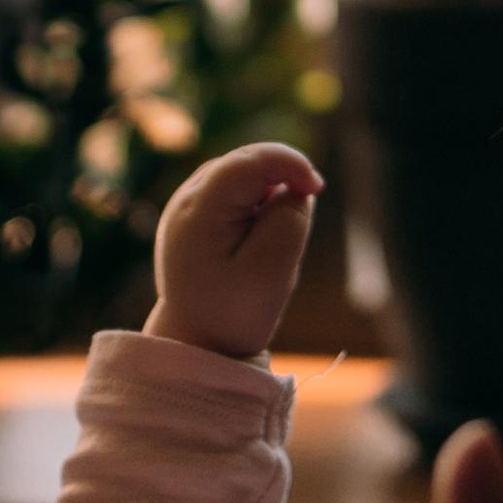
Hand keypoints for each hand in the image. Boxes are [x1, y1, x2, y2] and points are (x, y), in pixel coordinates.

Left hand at [144, 140, 321, 360]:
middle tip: (291, 235)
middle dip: (281, 182)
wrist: (195, 341)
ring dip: (268, 198)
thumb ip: (290, 219)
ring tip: (265, 247)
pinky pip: (235, 191)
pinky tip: (254, 244)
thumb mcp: (273, 269)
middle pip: (248, 163)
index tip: (316, 190)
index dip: (291, 163)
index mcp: (200, 210)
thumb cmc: (235, 311)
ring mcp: (186, 203)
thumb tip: (293, 185)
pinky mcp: (194, 213)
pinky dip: (256, 207)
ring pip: (244, 175)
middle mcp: (187, 198)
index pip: (250, 161)